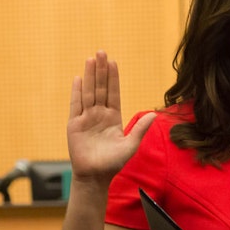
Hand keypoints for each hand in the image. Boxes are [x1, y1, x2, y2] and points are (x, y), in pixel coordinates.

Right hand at [67, 50, 155, 183]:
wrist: (95, 176)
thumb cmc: (113, 163)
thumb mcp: (131, 145)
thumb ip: (140, 129)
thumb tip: (154, 115)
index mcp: (113, 117)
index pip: (113, 93)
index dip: (113, 78)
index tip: (113, 62)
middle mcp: (100, 115)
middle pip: (100, 88)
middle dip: (101, 70)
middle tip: (101, 52)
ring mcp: (86, 118)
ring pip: (88, 92)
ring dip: (89, 76)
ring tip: (90, 59)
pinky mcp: (74, 125)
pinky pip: (76, 105)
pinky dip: (76, 92)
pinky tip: (78, 78)